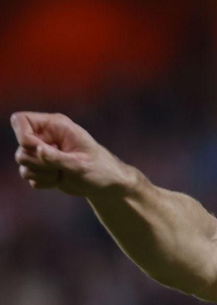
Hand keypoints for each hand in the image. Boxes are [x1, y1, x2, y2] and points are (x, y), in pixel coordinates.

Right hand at [11, 111, 135, 196]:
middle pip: (21, 148)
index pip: (20, 120)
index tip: (39, 149)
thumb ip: (58, 158)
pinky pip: (28, 175)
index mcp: (55, 126)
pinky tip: (58, 180)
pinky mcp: (41, 167)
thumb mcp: (81, 164)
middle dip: (38, 162)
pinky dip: (42, 181)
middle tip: (59, 167)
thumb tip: (38, 150)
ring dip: (41, 173)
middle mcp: (45, 136)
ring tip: (61, 173)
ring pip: (22, 162)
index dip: (23, 136)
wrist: (106, 185)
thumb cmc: (100, 169)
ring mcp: (42, 152)